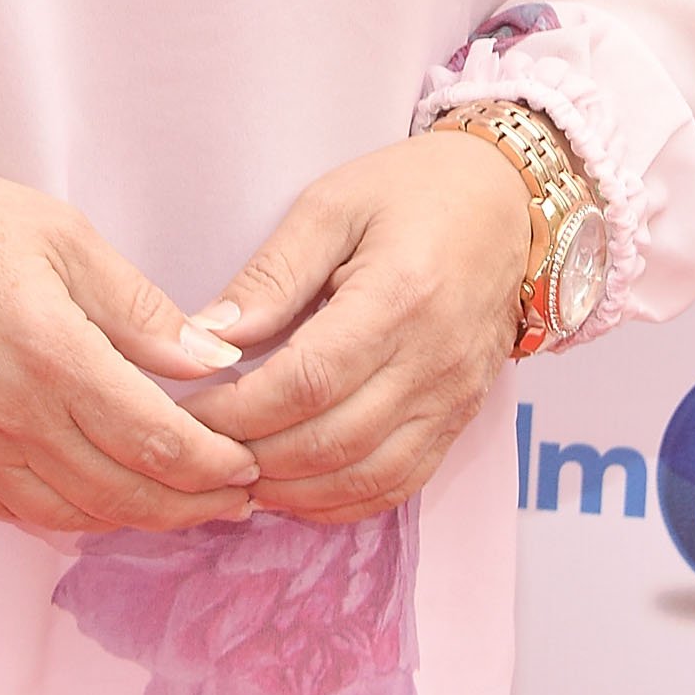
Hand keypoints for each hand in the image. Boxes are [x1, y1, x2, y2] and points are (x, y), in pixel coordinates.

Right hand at [0, 128, 260, 535]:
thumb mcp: (62, 237)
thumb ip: (138, 307)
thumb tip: (211, 360)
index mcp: (58, 360)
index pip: (160, 441)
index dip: (217, 465)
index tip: (255, 463)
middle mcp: (22, 422)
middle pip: (129, 494)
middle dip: (196, 504)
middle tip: (243, 500)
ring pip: (81, 515)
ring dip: (145, 520)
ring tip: (190, 507)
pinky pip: (28, 512)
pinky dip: (81, 518)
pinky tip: (110, 505)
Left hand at [181, 131, 532, 523]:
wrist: (507, 204)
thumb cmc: (412, 191)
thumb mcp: (331, 205)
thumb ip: (271, 274)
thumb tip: (208, 338)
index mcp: (397, 297)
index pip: (306, 382)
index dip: (238, 410)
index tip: (188, 411)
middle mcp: (432, 361)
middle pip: (330, 442)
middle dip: (252, 455)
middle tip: (198, 447)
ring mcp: (452, 400)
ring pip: (363, 479)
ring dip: (290, 491)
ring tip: (234, 472)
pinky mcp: (459, 421)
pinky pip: (398, 485)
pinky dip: (339, 503)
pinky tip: (292, 489)